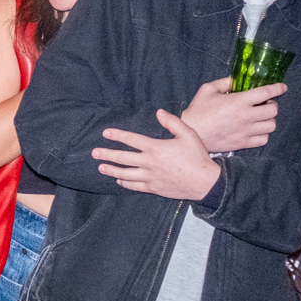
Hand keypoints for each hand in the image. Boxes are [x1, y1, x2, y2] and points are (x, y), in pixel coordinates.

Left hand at [94, 109, 221, 200]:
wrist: (206, 182)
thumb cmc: (198, 157)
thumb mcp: (188, 134)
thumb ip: (172, 122)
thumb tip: (158, 112)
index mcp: (156, 148)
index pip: (132, 140)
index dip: (117, 135)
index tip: (106, 133)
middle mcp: (150, 163)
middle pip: (123, 158)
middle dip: (107, 154)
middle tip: (94, 152)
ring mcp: (151, 177)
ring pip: (125, 174)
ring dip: (111, 170)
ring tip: (100, 167)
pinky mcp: (154, 188)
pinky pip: (135, 186)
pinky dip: (125, 183)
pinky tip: (119, 181)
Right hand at [178, 76, 281, 154]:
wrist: (191, 133)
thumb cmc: (198, 110)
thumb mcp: (208, 89)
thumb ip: (225, 82)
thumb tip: (237, 80)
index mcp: (238, 101)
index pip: (266, 92)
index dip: (277, 88)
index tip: (282, 87)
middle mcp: (245, 117)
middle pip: (273, 110)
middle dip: (272, 105)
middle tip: (265, 103)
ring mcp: (245, 132)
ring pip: (271, 126)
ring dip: (269, 119)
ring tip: (261, 117)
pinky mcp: (243, 143)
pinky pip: (263, 139)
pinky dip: (263, 134)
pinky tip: (256, 129)